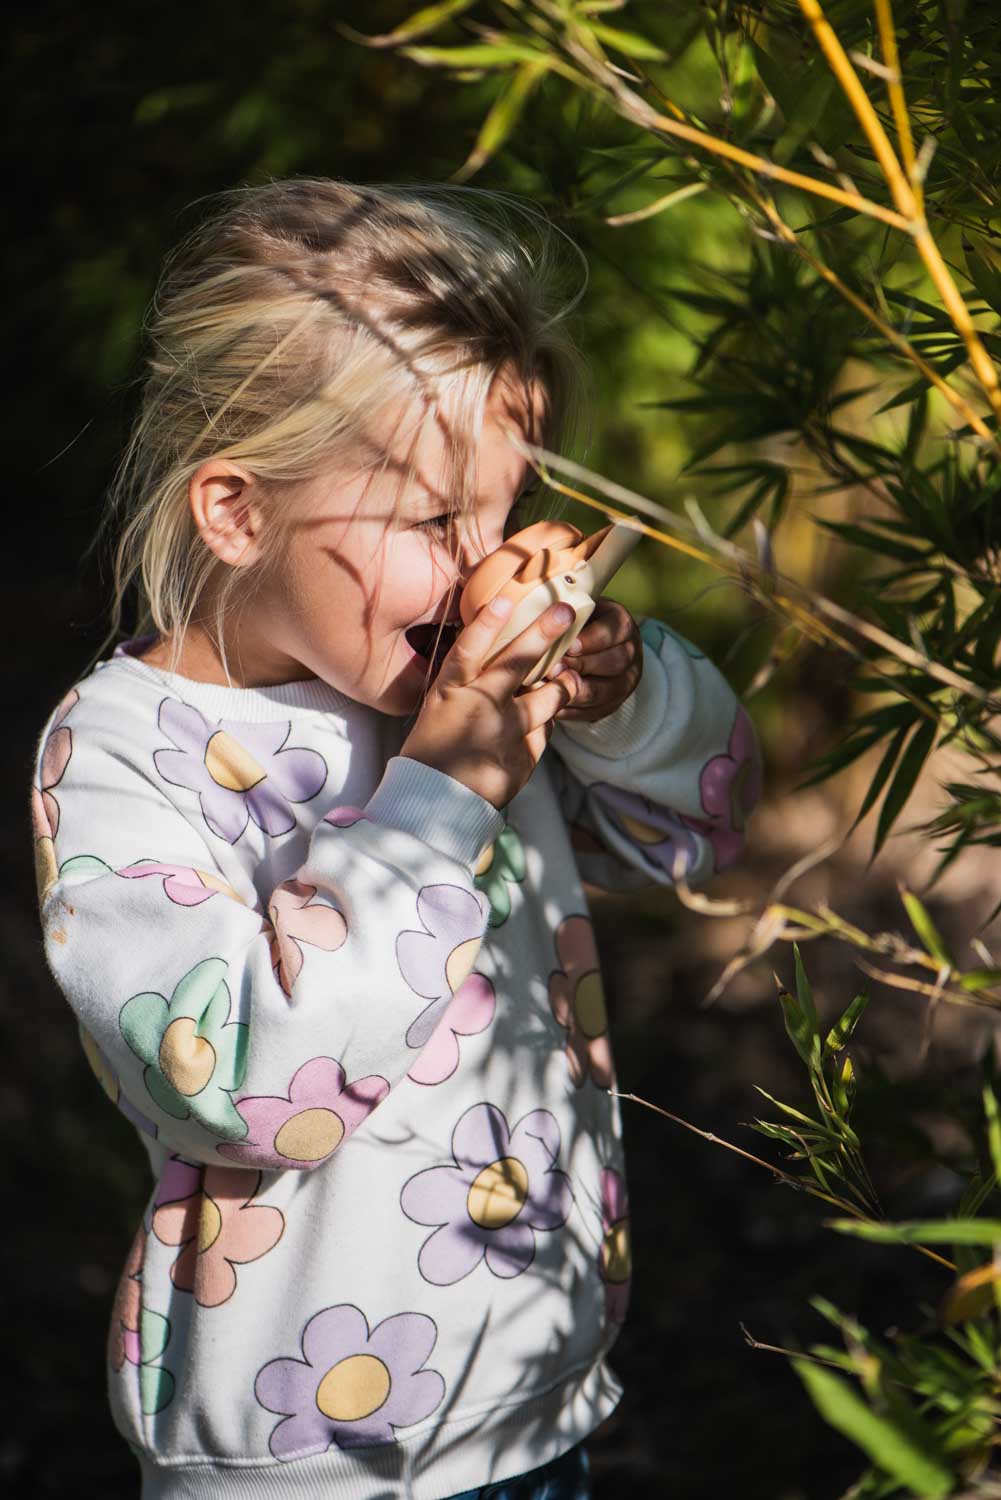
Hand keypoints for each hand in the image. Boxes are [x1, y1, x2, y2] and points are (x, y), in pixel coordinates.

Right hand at [400, 596, 581, 808]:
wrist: (436, 808)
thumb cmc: (429, 756)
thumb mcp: (438, 712)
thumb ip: (465, 687)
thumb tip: (497, 665)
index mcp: (450, 693)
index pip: (469, 648)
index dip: (488, 622)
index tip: (506, 599)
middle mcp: (481, 706)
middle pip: (518, 662)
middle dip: (545, 633)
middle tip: (567, 613)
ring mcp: (506, 732)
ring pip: (548, 698)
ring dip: (562, 686)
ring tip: (568, 678)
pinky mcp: (524, 756)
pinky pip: (544, 732)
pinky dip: (542, 726)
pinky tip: (536, 727)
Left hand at [553, 598, 641, 722]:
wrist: (589, 646)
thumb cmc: (575, 624)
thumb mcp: (575, 610)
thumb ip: (565, 614)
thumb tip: (542, 618)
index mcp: (623, 624)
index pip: (614, 630)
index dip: (592, 639)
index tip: (569, 645)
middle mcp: (631, 652)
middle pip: (614, 662)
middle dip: (582, 666)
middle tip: (554, 669)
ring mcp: (626, 681)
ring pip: (606, 691)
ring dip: (577, 691)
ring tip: (550, 689)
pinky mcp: (613, 703)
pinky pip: (596, 711)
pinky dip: (573, 710)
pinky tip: (552, 707)